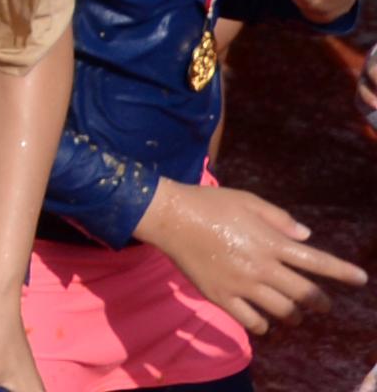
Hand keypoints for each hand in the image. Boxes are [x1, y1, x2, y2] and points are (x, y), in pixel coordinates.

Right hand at [138, 178, 364, 332]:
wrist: (168, 216)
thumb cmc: (208, 203)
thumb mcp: (247, 200)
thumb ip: (279, 218)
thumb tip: (305, 236)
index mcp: (269, 241)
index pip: (316, 261)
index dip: (342, 272)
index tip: (361, 280)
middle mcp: (261, 266)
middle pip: (304, 294)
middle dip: (320, 302)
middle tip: (323, 305)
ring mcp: (241, 284)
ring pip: (282, 312)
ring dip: (294, 316)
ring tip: (295, 315)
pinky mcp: (221, 296)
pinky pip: (250, 321)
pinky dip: (263, 325)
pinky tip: (264, 322)